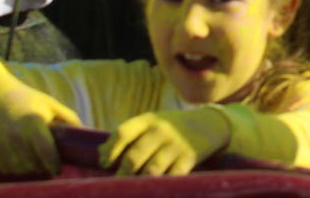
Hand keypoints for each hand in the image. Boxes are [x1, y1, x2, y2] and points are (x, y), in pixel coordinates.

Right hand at [0, 69, 81, 176]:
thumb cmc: (28, 98)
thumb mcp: (51, 103)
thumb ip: (68, 118)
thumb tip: (87, 132)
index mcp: (35, 122)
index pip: (46, 152)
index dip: (53, 164)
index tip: (58, 170)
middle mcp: (17, 134)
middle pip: (33, 164)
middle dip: (43, 168)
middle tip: (49, 166)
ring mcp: (2, 141)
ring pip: (19, 168)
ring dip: (29, 170)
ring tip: (36, 165)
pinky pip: (5, 168)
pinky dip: (15, 169)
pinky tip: (22, 163)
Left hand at [99, 107, 230, 176]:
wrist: (209, 124)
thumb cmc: (172, 128)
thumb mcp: (152, 123)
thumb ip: (128, 136)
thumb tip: (99, 154)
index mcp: (149, 120)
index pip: (122, 133)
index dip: (110, 150)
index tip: (105, 163)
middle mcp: (161, 131)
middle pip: (134, 156)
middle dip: (122, 174)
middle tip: (116, 184)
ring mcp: (175, 145)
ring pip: (150, 170)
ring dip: (138, 182)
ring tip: (132, 189)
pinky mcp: (189, 158)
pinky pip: (171, 176)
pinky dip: (160, 184)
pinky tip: (153, 188)